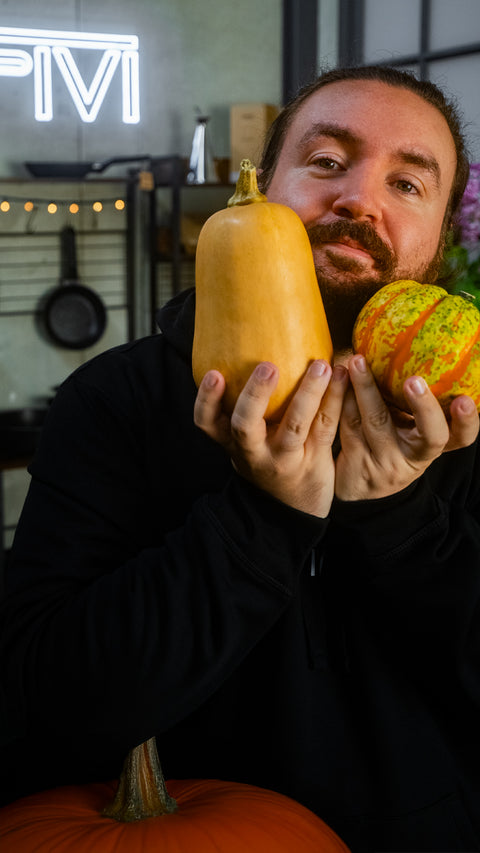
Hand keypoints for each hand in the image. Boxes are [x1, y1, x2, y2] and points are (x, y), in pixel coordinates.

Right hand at [194, 360, 348, 516]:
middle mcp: (255, 452)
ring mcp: (286, 458)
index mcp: (233, 442)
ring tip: (320, 365)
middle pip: (246, 426)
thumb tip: (249, 348)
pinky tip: (341, 374)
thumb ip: (245, 408)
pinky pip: (326, 426)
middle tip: (267, 367)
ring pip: (295, 425)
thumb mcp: (247, 442)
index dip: (207, 400)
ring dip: (308, 392)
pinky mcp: (315, 458)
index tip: (213, 374)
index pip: (208, 423)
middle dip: (255, 395)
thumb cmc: (267, 459)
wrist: (293, 509)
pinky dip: (334, 398)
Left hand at [334, 354, 479, 500]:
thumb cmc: (388, 439)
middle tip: (415, 380)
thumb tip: (419, 337)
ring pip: (377, 423)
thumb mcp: (407, 426)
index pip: (461, 437)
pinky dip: (342, 398)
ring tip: (357, 362)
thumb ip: (414, 401)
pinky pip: (348, 425)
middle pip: (430, 436)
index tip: (464, 400)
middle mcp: (415, 458)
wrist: (355, 482)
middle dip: (424, 406)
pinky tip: (339, 376)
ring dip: (366, 389)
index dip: (467, 421)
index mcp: (433, 444)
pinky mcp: (356, 464)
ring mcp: (386, 464)